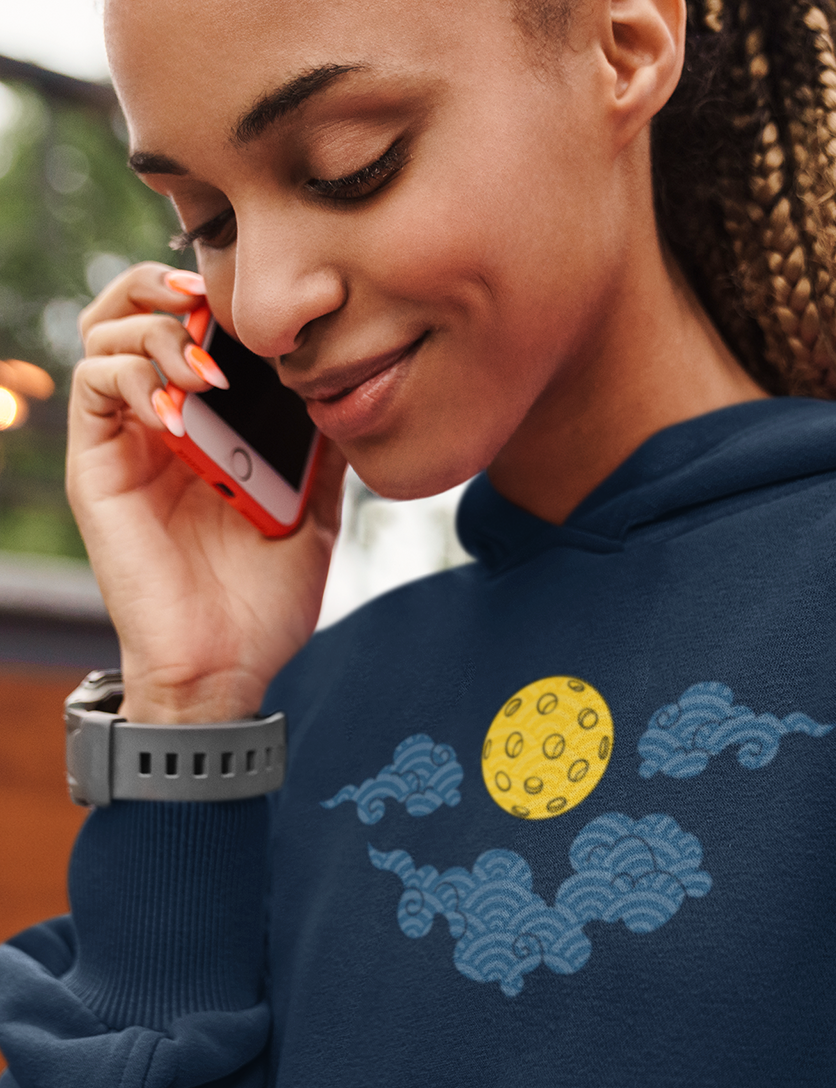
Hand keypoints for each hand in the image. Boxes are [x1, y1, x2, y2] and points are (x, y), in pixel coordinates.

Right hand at [67, 263, 346, 723]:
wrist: (227, 663)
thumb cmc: (264, 599)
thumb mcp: (313, 514)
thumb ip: (322, 456)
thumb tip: (351, 396)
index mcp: (207, 427)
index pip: (187, 329)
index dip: (208, 296)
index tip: (256, 304)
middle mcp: (159, 423)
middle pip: (130, 312)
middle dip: (164, 288)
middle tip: (209, 303)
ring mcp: (126, 442)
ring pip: (104, 336)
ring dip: (157, 331)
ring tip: (210, 372)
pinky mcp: (99, 467)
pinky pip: (96, 388)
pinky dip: (137, 381)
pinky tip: (184, 415)